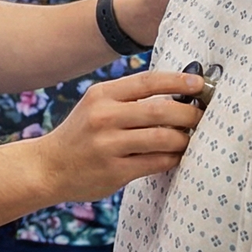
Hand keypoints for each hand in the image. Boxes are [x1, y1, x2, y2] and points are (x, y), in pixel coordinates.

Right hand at [37, 68, 203, 203]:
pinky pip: (156, 162)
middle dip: (189, 113)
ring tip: (190, 139)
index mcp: (102, 95)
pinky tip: (176, 156)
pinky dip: (173, 158)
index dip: (178, 80)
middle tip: (203, 117)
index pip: (148, 81)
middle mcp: (104, 117)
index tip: (200, 82)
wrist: (48, 167)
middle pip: (160, 110)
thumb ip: (128, 100)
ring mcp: (109, 145)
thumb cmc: (81, 135)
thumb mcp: (96, 106)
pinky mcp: (115, 171)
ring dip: (184, 138)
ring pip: (163, 138)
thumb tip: (177, 95)